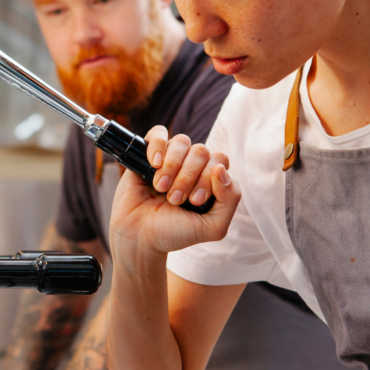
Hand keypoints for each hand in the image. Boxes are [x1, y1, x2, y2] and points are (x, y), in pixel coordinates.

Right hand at [109, 125, 240, 257]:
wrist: (139, 237)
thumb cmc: (174, 232)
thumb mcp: (212, 227)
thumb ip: (230, 201)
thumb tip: (221, 169)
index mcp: (210, 179)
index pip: (220, 161)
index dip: (208, 178)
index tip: (194, 201)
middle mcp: (192, 165)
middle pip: (201, 151)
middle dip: (188, 177)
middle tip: (175, 199)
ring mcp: (170, 158)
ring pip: (182, 141)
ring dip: (172, 166)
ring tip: (161, 188)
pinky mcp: (147, 154)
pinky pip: (159, 132)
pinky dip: (158, 146)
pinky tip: (154, 164)